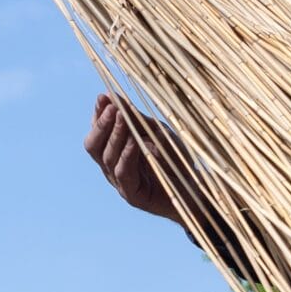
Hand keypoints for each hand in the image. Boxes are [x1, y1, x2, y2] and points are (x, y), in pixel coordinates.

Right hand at [84, 93, 191, 225]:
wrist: (197, 188)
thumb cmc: (175, 158)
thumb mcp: (156, 132)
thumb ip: (135, 119)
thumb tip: (111, 96)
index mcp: (115, 150)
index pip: (97, 131)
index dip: (98, 115)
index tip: (104, 96)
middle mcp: (113, 166)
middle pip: (93, 145)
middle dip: (100, 125)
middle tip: (111, 108)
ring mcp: (121, 182)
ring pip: (106, 157)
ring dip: (114, 135)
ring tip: (121, 117)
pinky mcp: (132, 195)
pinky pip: (123, 172)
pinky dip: (127, 154)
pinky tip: (134, 141)